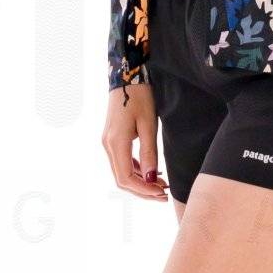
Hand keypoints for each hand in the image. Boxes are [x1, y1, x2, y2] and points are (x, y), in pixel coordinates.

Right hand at [103, 82, 169, 200]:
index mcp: (116, 142)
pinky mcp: (112, 140)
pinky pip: (122, 163)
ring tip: (162, 186)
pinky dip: (137, 172)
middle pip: (122, 180)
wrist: (126, 77)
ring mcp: (108, 143)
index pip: (126, 178)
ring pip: (122, 173)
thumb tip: (152, 180)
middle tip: (164, 195)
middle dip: (143, 191)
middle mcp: (108, 146)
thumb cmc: (139, 97)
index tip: (162, 193)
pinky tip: (153, 173)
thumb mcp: (148, 125)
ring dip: (141, 183)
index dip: (144, 190)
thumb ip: (149, 154)